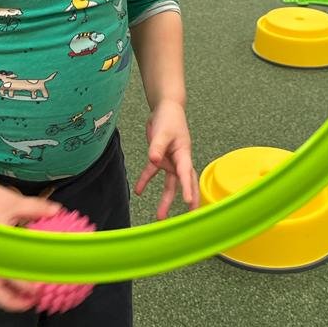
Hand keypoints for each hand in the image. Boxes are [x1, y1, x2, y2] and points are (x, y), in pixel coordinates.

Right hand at [0, 177, 61, 311]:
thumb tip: (58, 210)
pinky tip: (21, 277)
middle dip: (12, 302)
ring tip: (30, 298)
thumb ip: (36, 208)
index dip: (23, 287)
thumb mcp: (14, 202)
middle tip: (34, 303)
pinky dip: (7, 283)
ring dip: (9, 295)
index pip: (8, 276)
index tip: (39, 290)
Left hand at [134, 99, 198, 218]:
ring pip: (169, 183)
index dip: (188, 188)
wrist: (165, 108)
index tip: (189, 202)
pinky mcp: (159, 158)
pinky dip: (145, 180)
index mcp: (183, 154)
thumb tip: (154, 161)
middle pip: (183, 183)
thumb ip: (157, 147)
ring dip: (165, 199)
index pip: (186, 173)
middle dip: (186, 200)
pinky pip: (152, 173)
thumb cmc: (169, 118)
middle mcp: (179, 160)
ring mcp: (169, 160)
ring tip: (160, 216)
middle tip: (188, 218)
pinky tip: (138, 191)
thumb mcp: (163, 132)